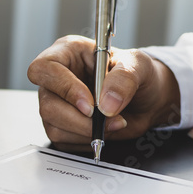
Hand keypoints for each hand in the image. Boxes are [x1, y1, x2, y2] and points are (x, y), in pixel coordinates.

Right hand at [27, 36, 180, 147]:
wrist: (148, 100)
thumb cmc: (139, 74)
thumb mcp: (139, 65)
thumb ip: (124, 79)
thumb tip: (106, 103)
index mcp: (68, 53)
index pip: (44, 68)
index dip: (64, 88)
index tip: (90, 104)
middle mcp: (58, 78)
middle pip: (47, 104)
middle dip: (79, 119)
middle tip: (107, 118)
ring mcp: (57, 103)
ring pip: (54, 127)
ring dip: (87, 131)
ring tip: (112, 122)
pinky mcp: (62, 126)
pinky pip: (64, 141)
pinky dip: (87, 140)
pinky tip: (103, 129)